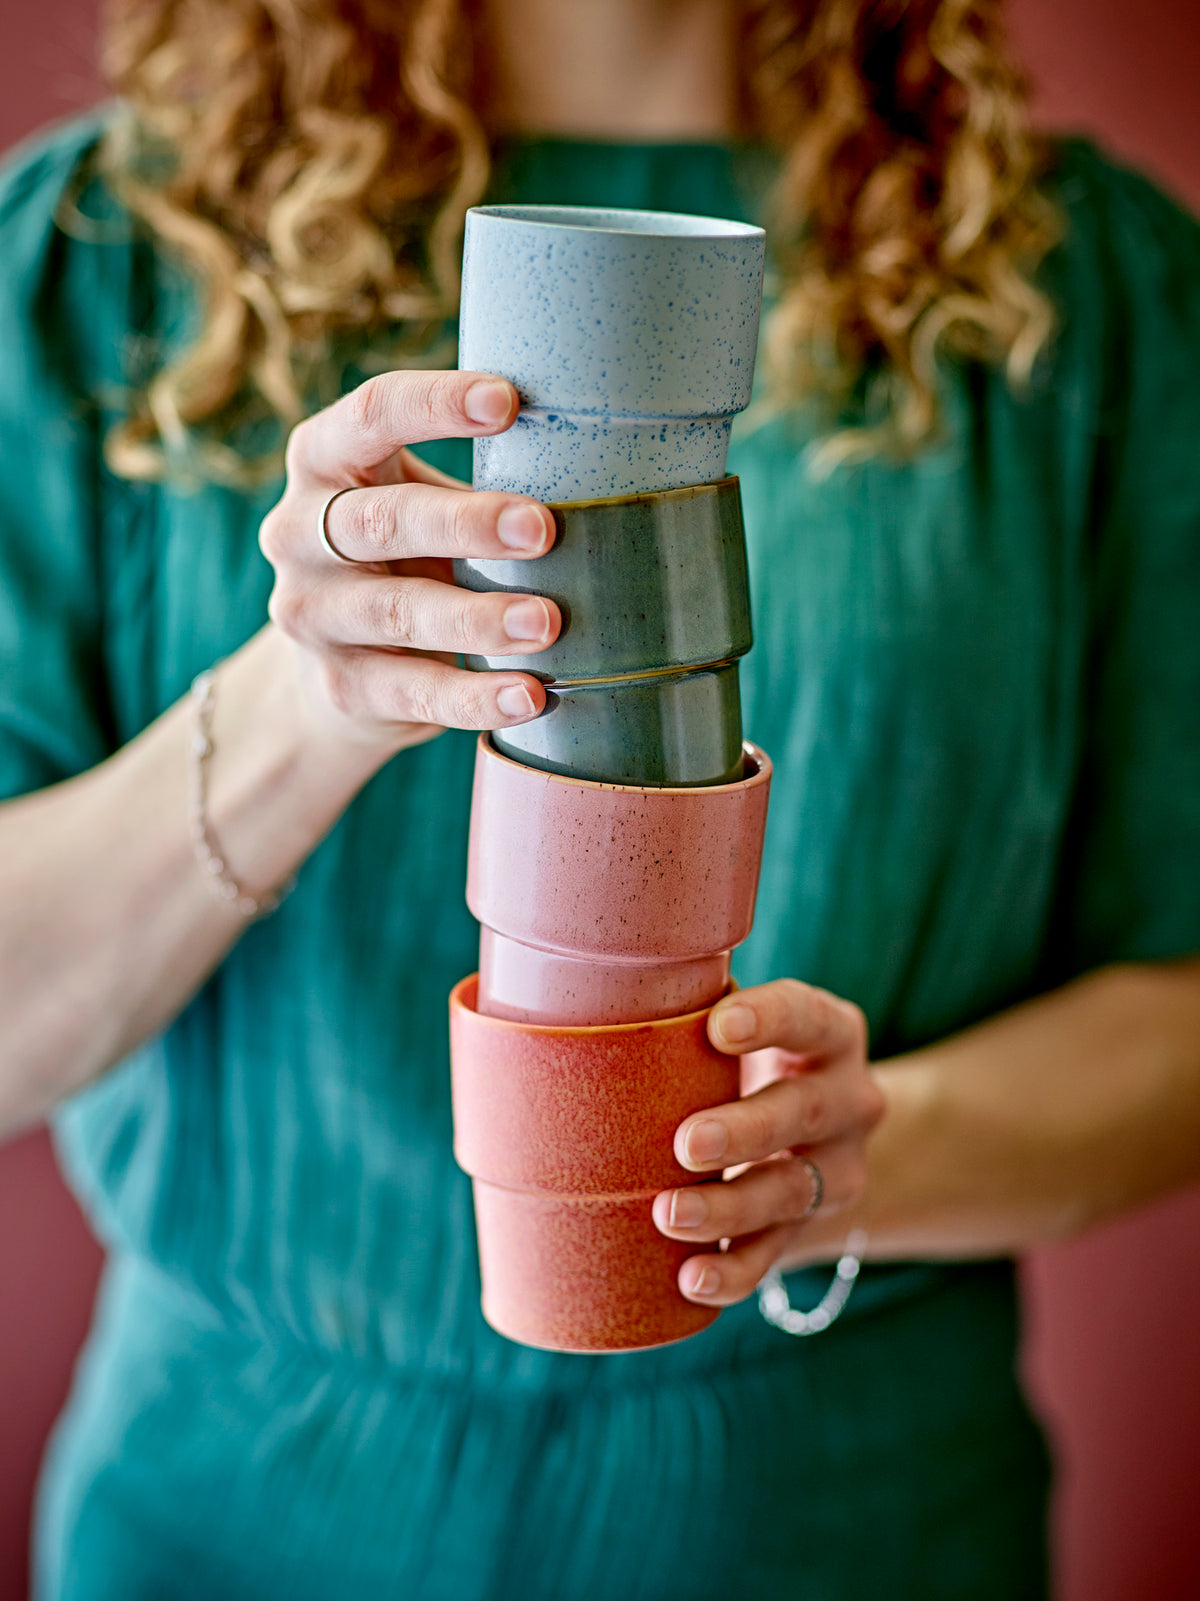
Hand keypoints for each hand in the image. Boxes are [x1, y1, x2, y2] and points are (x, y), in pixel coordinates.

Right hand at [260, 370, 559, 751]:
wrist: (337, 673)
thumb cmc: (408, 558)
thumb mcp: (422, 501)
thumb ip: (481, 478)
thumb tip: (603, 461)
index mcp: (324, 459)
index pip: (371, 413)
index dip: (435, 403)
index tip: (509, 400)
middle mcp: (299, 532)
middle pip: (381, 520)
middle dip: (466, 523)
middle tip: (543, 529)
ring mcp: (313, 615)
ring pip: (396, 611)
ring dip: (477, 618)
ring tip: (547, 623)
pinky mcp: (342, 687)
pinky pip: (414, 692)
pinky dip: (474, 697)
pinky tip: (528, 696)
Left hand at [653, 979, 885, 1304]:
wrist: (816, 1139)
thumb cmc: (744, 1062)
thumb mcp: (736, 1029)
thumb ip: (686, 1011)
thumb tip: (581, 997)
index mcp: (829, 1034)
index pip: (807, 1017)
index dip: (769, 1019)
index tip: (718, 1027)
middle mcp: (847, 1101)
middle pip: (805, 1112)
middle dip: (745, 1130)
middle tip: (686, 1142)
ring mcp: (834, 1171)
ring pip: (789, 1192)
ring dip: (729, 1208)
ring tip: (669, 1215)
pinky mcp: (810, 1229)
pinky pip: (775, 1256)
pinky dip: (734, 1273)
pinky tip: (692, 1280)